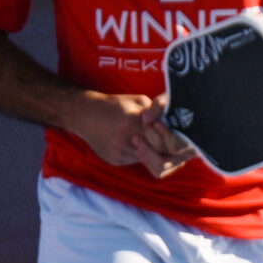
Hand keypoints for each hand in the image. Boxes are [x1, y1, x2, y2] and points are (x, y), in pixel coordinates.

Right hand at [68, 93, 193, 176]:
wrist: (84, 115)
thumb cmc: (116, 105)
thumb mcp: (139, 101)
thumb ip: (159, 112)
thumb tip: (178, 122)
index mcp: (132, 123)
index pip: (163, 139)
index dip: (172, 137)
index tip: (175, 131)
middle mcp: (125, 141)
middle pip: (159, 153)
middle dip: (169, 147)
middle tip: (175, 141)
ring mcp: (119, 154)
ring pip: (150, 159)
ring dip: (157, 151)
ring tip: (157, 139)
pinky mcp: (115, 160)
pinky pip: (137, 160)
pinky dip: (143, 153)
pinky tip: (138, 142)